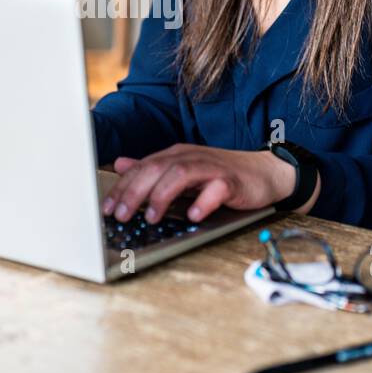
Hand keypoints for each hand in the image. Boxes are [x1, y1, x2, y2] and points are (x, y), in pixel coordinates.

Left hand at [101, 144, 300, 224]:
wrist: (264, 173)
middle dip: (135, 192)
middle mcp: (191, 157)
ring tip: (151, 216)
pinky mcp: (232, 181)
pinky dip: (203, 201)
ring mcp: (212, 167)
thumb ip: (152, 169)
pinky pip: (216, 188)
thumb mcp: (182, 170)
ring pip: (181, 174)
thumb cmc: (220, 174)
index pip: (143, 168)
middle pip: (157, 169)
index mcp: (176, 155)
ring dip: (163, 195)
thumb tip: (121, 165)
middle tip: (121, 214)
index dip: (123, 187)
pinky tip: (193, 214)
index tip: (107, 208)